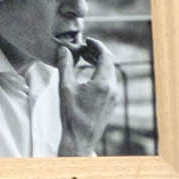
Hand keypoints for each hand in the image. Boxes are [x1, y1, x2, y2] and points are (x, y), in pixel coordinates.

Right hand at [56, 39, 122, 155]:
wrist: (80, 138)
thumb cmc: (71, 114)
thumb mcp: (65, 88)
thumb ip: (65, 66)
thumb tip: (64, 49)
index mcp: (103, 83)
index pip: (105, 56)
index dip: (97, 45)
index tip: (87, 40)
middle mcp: (113, 88)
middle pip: (109, 63)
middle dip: (97, 53)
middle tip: (84, 48)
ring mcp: (114, 96)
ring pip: (110, 72)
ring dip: (99, 63)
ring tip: (85, 58)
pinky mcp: (112, 102)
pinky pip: (110, 82)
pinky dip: (101, 73)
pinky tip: (89, 73)